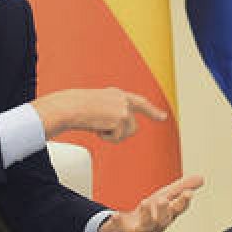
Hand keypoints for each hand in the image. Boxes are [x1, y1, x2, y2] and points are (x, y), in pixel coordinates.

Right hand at [32, 88, 166, 141]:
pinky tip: (97, 127)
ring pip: (127, 133)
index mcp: (116, 94)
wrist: (69, 107)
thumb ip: (111, 115)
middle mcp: (123, 99)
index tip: (163, 117)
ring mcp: (124, 108)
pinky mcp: (122, 117)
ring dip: (112, 135)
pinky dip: (107, 137)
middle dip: (128, 131)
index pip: (139, 102)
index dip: (152, 111)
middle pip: (134, 126)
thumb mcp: (96, 108)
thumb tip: (121, 129)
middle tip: (137, 124)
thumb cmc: (75, 108)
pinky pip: (118, 137)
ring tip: (97, 126)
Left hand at [97, 174, 203, 231]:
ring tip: (145, 202)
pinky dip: (119, 223)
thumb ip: (180, 189)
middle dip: (165, 211)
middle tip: (164, 199)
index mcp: (166, 216)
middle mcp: (155, 226)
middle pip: (163, 221)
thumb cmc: (146, 215)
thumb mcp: (163, 199)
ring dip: (147, 215)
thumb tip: (202, 178)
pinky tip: (116, 214)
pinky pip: (121, 231)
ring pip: (146, 227)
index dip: (183, 202)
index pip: (177, 210)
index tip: (188, 193)